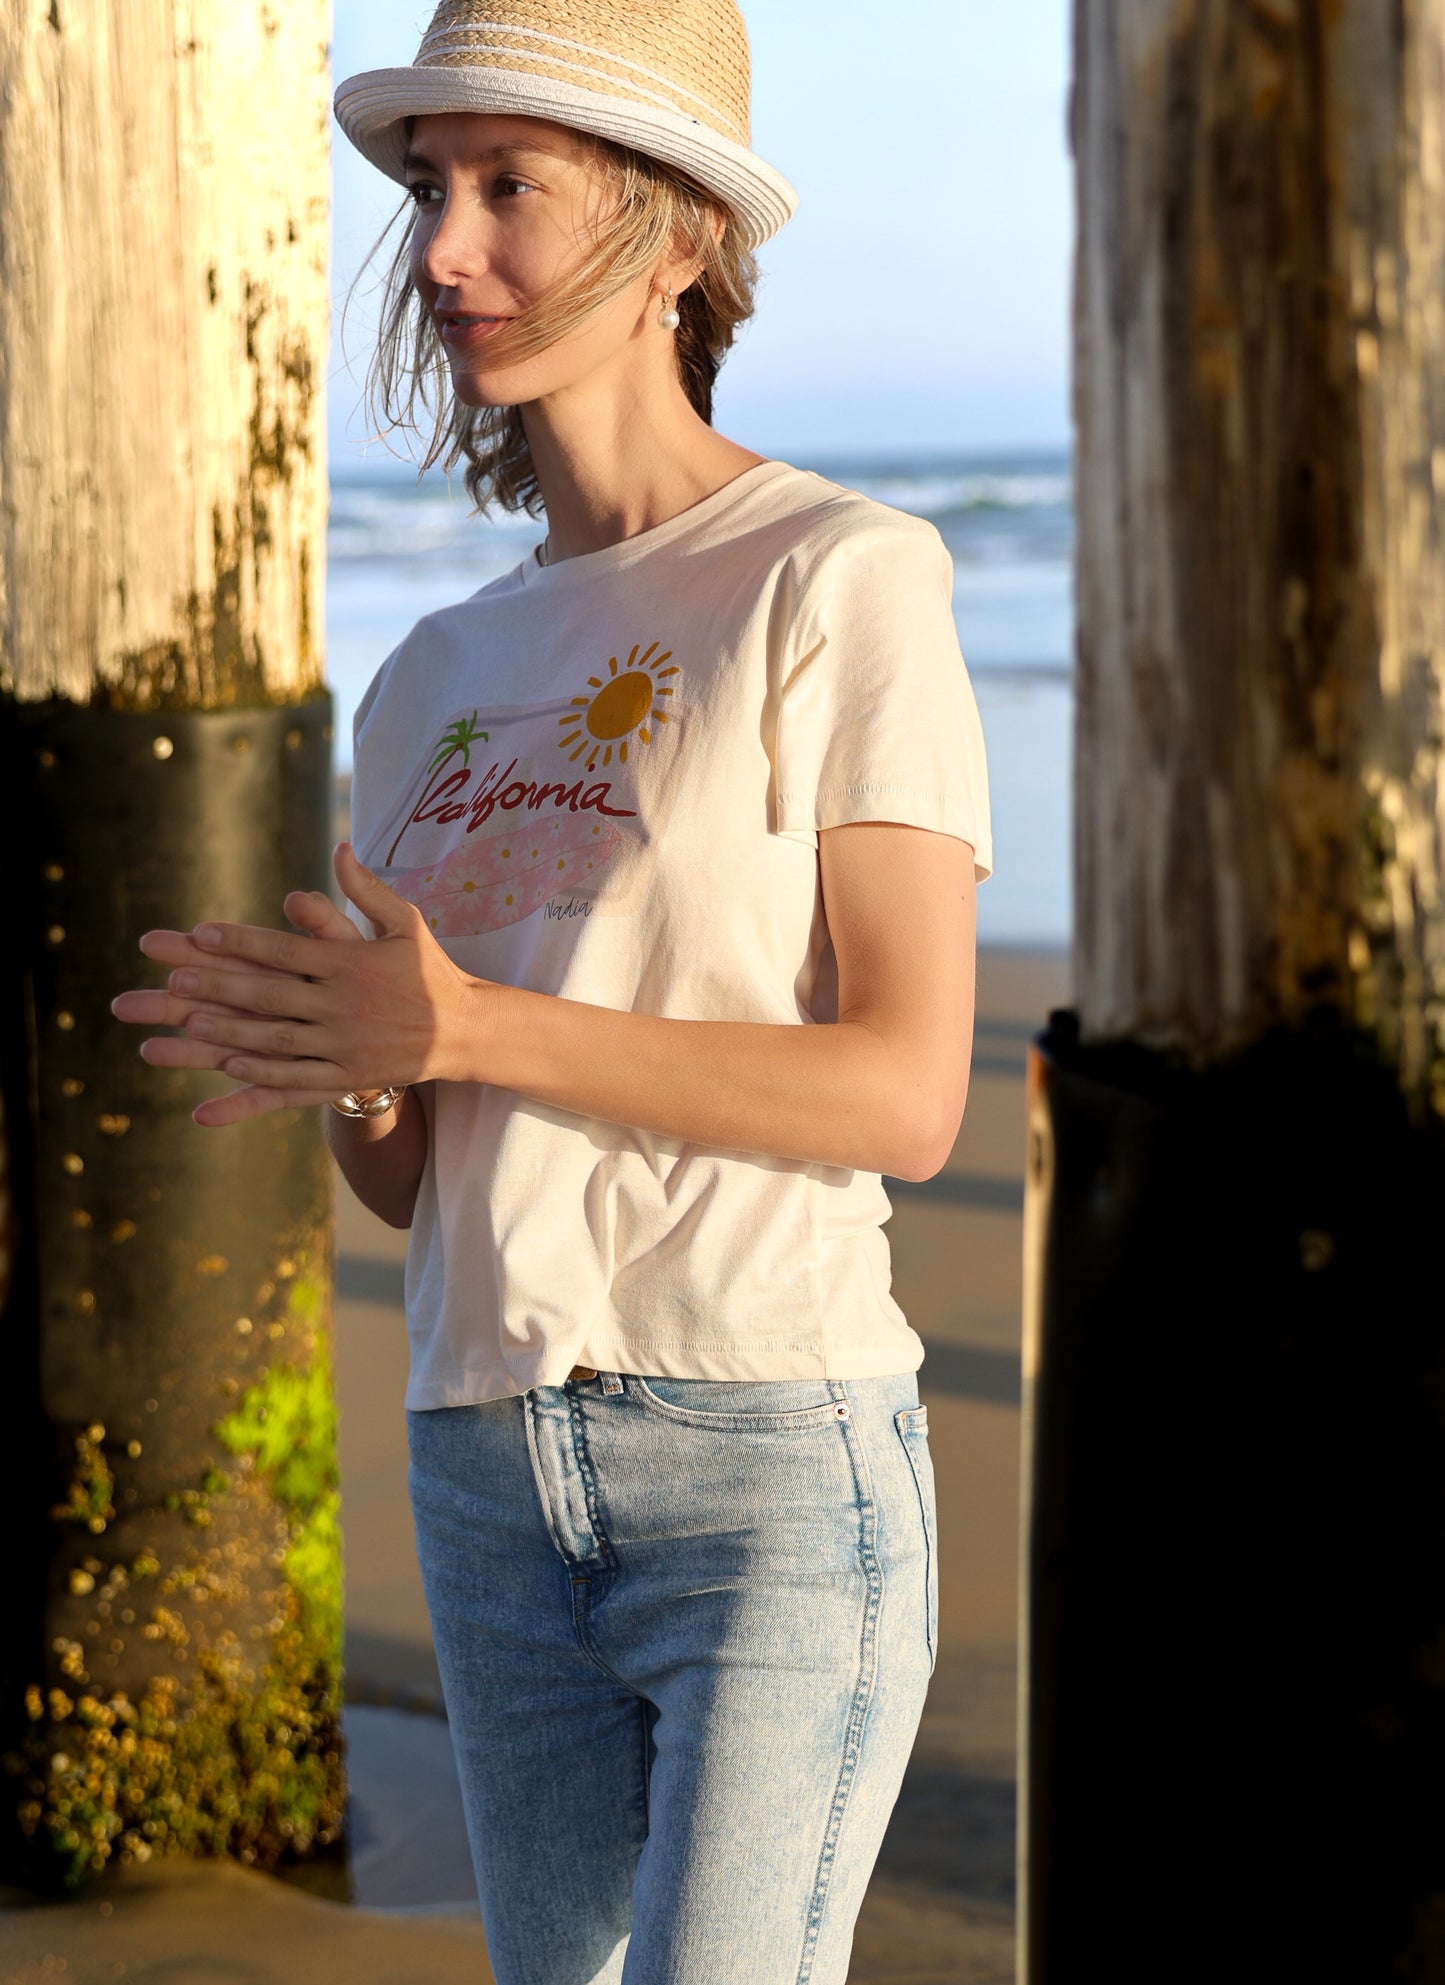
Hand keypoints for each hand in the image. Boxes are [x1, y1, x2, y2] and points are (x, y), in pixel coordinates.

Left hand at [111, 844, 486, 1126]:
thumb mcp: (405, 922)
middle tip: (176, 980)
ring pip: (278, 1039)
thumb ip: (366, 889)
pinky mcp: (351, 1073)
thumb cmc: (431, 970)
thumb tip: (341, 847)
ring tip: (189, 1024)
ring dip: (232, 1032)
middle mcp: (346, 1004)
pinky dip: (263, 1074)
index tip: (200, 933)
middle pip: (272, 994)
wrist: (466, 1030)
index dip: (241, 942)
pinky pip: (300, 1077)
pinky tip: (230, 1068)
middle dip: (221, 987)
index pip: (286, 949)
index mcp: (353, 963)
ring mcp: (347, 1043)